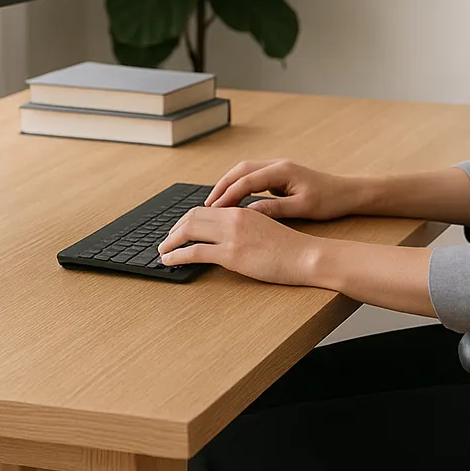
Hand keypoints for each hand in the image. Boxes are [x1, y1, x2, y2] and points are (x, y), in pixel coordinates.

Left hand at [157, 205, 322, 286]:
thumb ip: (246, 227)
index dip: (186, 220)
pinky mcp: (231, 254)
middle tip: (165, 241)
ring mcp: (232, 235)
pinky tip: (169, 261)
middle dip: (174, 229)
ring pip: (189, 231)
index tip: (178, 230)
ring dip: (170, 241)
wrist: (307, 255)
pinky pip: (194, 252)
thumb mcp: (266, 229)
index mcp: (242, 211)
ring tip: (162, 252)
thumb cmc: (292, 248)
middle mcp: (234, 218)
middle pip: (192, 217)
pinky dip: (176, 255)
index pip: (205, 209)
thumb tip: (229, 236)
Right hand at [203, 159, 365, 220]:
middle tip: (207, 206)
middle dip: (222, 186)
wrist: (348, 192)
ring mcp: (278, 168)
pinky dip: (239, 186)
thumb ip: (274, 209)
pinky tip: (233, 200)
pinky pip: (253, 177)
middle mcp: (277, 164)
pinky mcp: (279, 175)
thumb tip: (248, 213)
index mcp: (282, 170)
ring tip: (215, 204)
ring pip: (245, 171)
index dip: (228, 195)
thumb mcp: (302, 208)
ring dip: (229, 185)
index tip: (215, 209)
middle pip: (240, 170)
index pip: (246, 180)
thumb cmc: (330, 200)